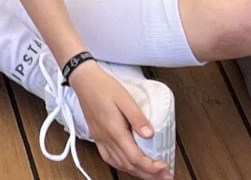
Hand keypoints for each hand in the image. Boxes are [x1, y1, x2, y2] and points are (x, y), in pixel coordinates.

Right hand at [71, 61, 165, 178]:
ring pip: (120, 165)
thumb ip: (137, 117)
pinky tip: (130, 166)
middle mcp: (106, 138)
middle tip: (166, 175)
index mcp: (114, 130)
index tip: (166, 166)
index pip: (135, 158)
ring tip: (153, 173)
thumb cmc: (103, 86)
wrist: (83, 79)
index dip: (152, 167)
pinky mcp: (97, 137)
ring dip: (138, 173)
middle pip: (129, 166)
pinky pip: (109, 159)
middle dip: (150, 175)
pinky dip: (122, 166)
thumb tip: (150, 134)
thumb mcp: (124, 98)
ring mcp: (100, 139)